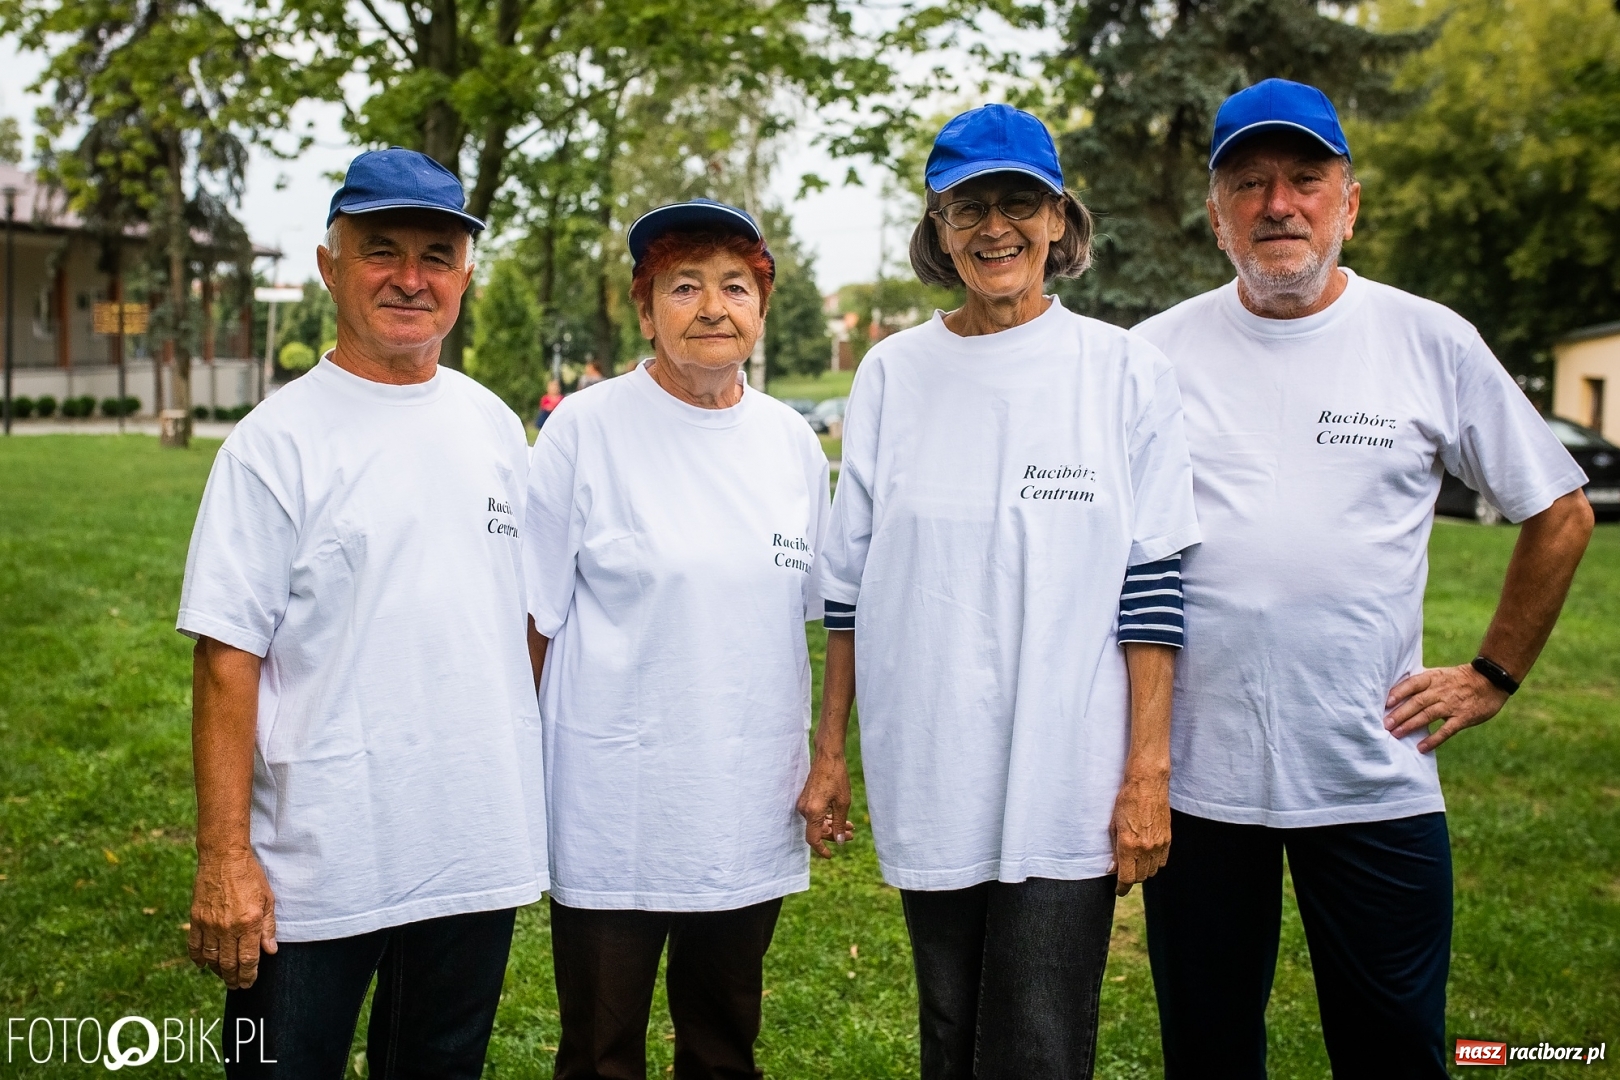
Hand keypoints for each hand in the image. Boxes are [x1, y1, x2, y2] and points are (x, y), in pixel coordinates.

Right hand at [189, 850, 276, 988]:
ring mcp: (210, 924)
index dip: (249, 974)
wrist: (223, 858)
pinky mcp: (196, 919)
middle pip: (229, 963)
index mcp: (249, 923)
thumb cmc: (250, 876)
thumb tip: (270, 951)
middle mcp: (228, 927)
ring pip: (212, 958)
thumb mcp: (267, 899)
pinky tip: (203, 964)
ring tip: (224, 977)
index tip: (249, 983)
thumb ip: (268, 927)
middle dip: (234, 978)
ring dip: (217, 971)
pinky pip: (195, 946)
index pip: (248, 959)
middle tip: (237, 986)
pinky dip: (199, 958)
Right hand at [796, 751, 856, 858]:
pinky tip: (841, 817)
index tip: (830, 855)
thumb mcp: (843, 803)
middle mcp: (805, 809)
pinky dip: (827, 817)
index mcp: (812, 812)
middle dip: (834, 835)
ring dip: (833, 826)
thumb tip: (840, 842)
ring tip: (850, 827)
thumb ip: (840, 824)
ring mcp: (804, 803)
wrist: (828, 757)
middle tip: (851, 835)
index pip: (813, 839)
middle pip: (817, 831)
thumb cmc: (836, 777)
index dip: (821, 849)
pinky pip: (815, 814)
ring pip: (817, 822)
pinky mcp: (806, 798)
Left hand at [1109, 772, 1169, 895]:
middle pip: (1140, 877)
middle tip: (1124, 872)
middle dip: (1131, 878)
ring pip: (1152, 871)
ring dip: (1143, 871)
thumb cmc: (1126, 801)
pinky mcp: (1168, 839)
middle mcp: (1145, 848)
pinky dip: (1154, 863)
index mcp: (1128, 845)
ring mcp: (1159, 844)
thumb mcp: (1113, 825)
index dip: (1121, 888)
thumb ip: (1114, 849)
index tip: (1118, 890)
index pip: (1127, 878)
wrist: (1147, 784)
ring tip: (1135, 863)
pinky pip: (1162, 861)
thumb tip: (1113, 868)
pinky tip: (1147, 856)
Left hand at [1385, 664, 1509, 752]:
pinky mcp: (1463, 718)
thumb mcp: (1440, 674)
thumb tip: (1396, 688)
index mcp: (1433, 678)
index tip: (1386, 702)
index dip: (1399, 692)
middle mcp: (1441, 691)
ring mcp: (1452, 705)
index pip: (1413, 684)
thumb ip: (1422, 681)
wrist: (1491, 681)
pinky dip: (1433, 739)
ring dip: (1411, 725)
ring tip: (1396, 734)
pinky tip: (1421, 747)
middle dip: (1400, 713)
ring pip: (1428, 715)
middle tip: (1385, 724)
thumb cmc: (1460, 679)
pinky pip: (1446, 730)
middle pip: (1417, 702)